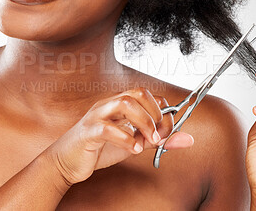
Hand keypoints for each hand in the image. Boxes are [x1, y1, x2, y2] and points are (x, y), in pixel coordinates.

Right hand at [45, 87, 193, 187]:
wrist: (66, 162)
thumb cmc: (99, 150)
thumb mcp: (134, 144)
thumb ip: (157, 140)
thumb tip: (188, 140)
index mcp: (119, 105)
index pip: (147, 95)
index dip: (162, 111)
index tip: (166, 132)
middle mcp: (108, 105)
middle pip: (138, 93)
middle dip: (155, 114)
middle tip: (158, 137)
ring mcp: (97, 116)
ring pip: (124, 103)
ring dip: (144, 122)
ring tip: (148, 142)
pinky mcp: (87, 132)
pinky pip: (108, 128)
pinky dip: (126, 139)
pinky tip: (133, 149)